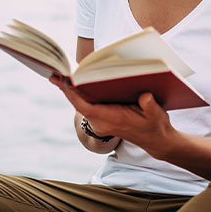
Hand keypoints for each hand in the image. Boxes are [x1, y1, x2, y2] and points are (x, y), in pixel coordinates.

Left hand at [49, 76, 175, 153]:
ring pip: (81, 103)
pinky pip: (86, 104)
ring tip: (58, 73)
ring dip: (71, 89)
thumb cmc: (155, 126)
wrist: (156, 140)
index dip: (74, 95)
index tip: (63, 82)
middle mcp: (102, 122)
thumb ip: (150, 106)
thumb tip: (145, 96)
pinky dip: (79, 92)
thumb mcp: (156, 114)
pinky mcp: (102, 117)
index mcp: (112, 120)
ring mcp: (101, 121)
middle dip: (67, 88)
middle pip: (79, 103)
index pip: (87, 107)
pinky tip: (74, 80)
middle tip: (53, 72)